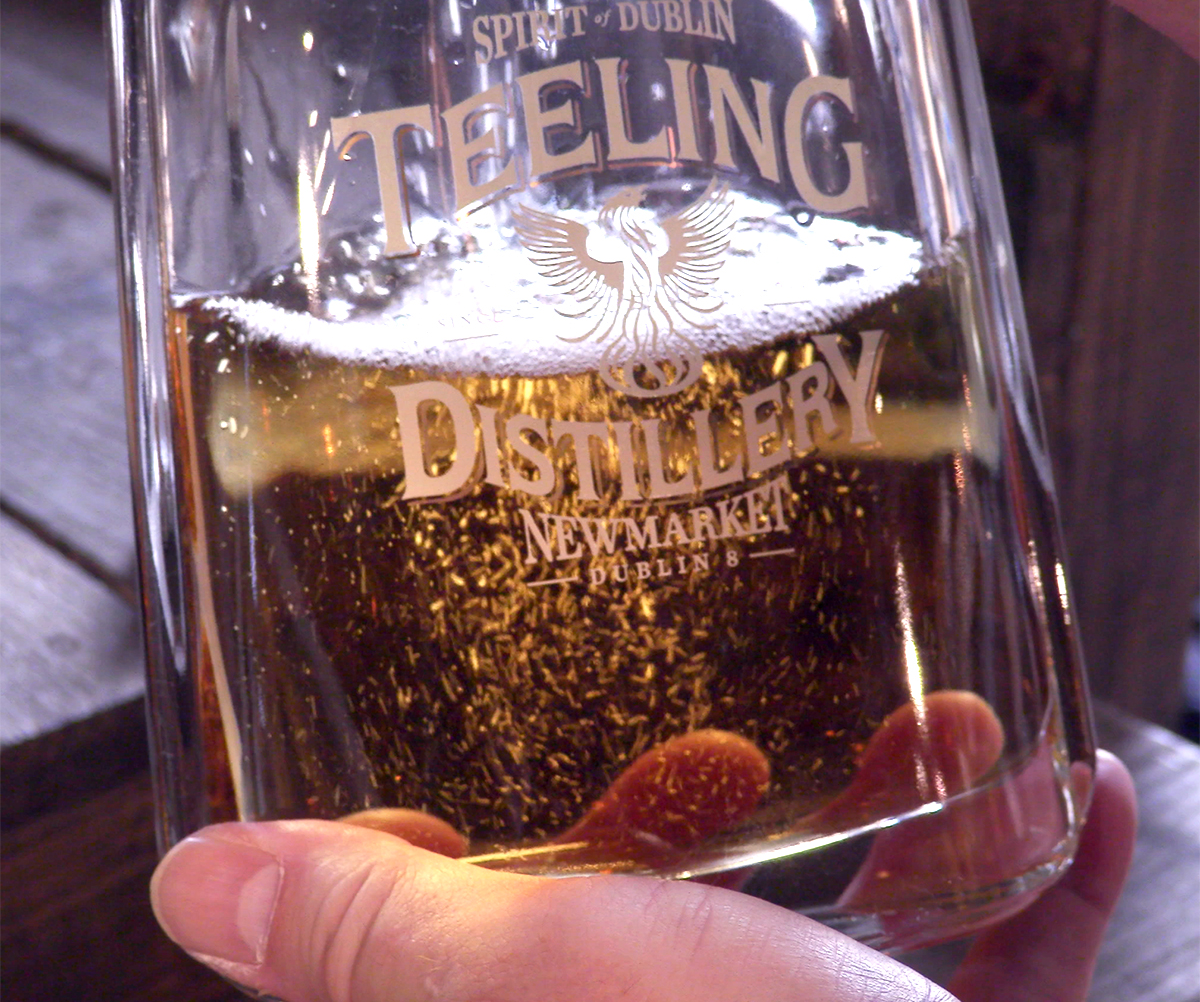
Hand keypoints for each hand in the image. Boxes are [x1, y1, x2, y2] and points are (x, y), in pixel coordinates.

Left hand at [148, 751, 1133, 1001]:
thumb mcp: (576, 991)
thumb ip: (388, 944)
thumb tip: (196, 882)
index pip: (461, 965)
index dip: (450, 862)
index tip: (475, 776)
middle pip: (657, 939)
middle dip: (704, 817)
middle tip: (728, 741)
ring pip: (840, 943)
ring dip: (893, 818)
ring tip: (924, 731)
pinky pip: (992, 972)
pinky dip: (1035, 886)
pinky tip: (1078, 793)